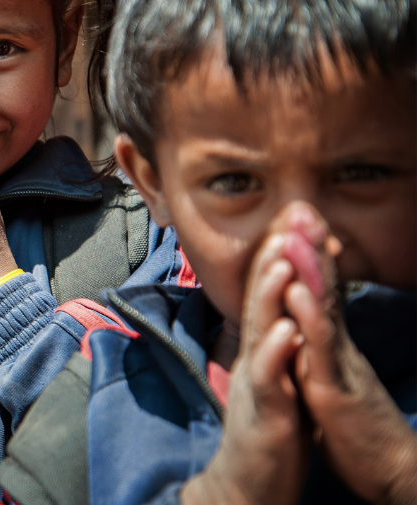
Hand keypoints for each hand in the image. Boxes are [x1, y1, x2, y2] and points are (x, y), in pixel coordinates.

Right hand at [182, 232, 307, 504]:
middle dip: (273, 257)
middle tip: (286, 218)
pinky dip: (275, 352)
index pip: (269, 292)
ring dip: (269, 293)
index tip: (295, 217)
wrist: (248, 484)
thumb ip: (280, 341)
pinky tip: (286, 329)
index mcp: (261, 348)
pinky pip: (267, 379)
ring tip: (283, 259)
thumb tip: (287, 306)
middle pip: (261, 298)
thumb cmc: (268, 429)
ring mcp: (256, 383)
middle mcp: (253, 357)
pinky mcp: (263, 413)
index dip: (281, 254)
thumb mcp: (277, 376)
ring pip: (260, 330)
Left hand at [282, 208, 416, 504]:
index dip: (309, 256)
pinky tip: (293, 292)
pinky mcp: (334, 388)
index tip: (297, 220)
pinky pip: (319, 348)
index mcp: (331, 343)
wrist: (385, 470)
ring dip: (307, 270)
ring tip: (293, 235)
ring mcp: (338, 363)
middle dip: (310, 247)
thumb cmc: (353, 426)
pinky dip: (306, 317)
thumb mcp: (329, 378)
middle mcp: (337, 345)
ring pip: (321, 308)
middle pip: (323, 287)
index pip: (319, 291)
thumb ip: (316, 351)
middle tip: (299, 207)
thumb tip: (302, 326)